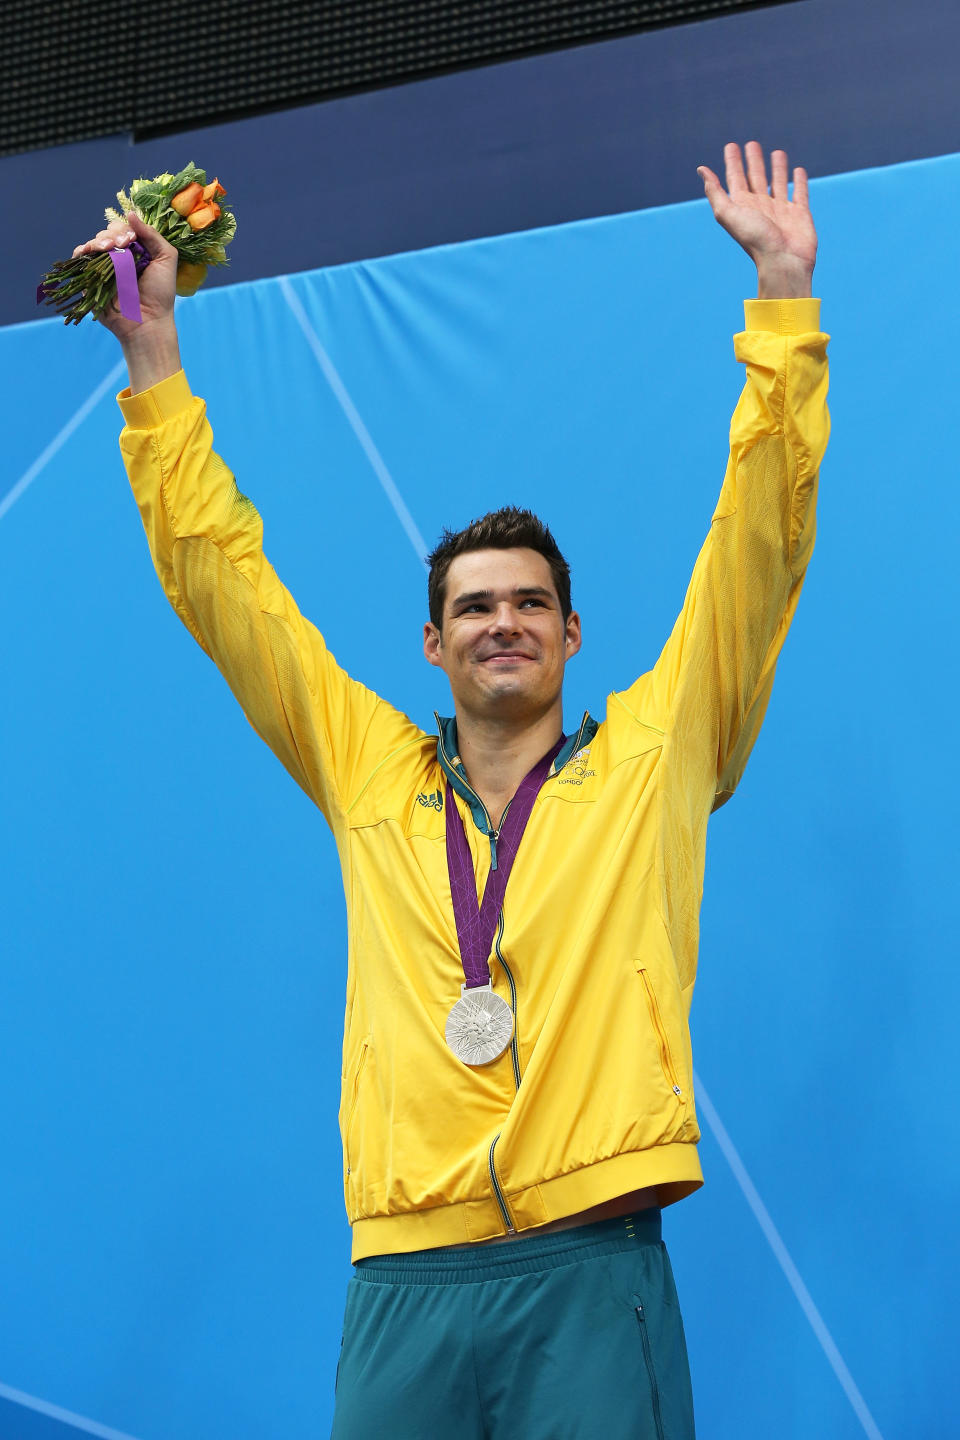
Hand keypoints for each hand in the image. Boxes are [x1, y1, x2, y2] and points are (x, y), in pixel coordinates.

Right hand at [72, 210, 178, 343]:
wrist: (147, 321)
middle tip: (121, 244)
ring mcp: (104, 268)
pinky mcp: (90, 279)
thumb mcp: (166, 259)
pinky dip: (81, 251)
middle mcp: (119, 257)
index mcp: (136, 251)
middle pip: (107, 234)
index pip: (124, 229)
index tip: (131, 239)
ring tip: (107, 248)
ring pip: (93, 244)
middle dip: (112, 234)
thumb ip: (152, 235)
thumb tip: (130, 214)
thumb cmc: (160, 293)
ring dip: (98, 241)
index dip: (124, 229)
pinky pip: (80, 259)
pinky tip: (88, 251)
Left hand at [697, 142, 816, 297]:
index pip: (735, 178)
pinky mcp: (799, 214)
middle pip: (755, 178)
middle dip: (753, 161)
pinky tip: (798, 171)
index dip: (732, 162)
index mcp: (742, 206)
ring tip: (777, 152)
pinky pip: (799, 193)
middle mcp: (760, 207)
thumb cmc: (754, 239)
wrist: (782, 261)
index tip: (731, 146)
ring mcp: (780, 210)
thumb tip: (701, 170)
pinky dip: (799, 182)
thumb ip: (715, 193)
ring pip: (777, 182)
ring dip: (777, 168)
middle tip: (751, 144)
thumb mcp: (728, 214)